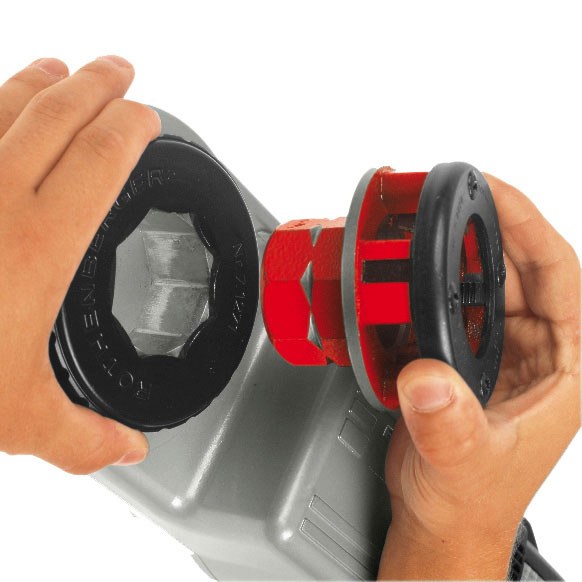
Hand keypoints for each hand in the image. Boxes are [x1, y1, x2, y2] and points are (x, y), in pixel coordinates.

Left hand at [0, 57, 159, 473]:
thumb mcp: (12, 419)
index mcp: (38, 243)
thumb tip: (127, 448)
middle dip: (98, 84)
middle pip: (60, 112)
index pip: (105, 155)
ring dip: (38, 80)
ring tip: (58, 71)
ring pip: (2, 101)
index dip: (134, 127)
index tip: (148, 119)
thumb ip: (83, 437)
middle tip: (119, 72)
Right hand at [379, 175, 579, 578]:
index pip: (561, 274)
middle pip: (517, 266)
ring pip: (483, 281)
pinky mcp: (466, 354)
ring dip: (453, 256)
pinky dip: (430, 285)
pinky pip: (453, 303)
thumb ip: (446, 422)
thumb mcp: (463, 463)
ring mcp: (501, 349)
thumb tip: (427, 378)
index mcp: (567, 367)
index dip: (529, 224)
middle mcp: (539, 351)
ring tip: (421, 231)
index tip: (491, 191)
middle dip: (481, 231)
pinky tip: (408, 276)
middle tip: (443, 202)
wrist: (440, 515)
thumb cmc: (470, 499)